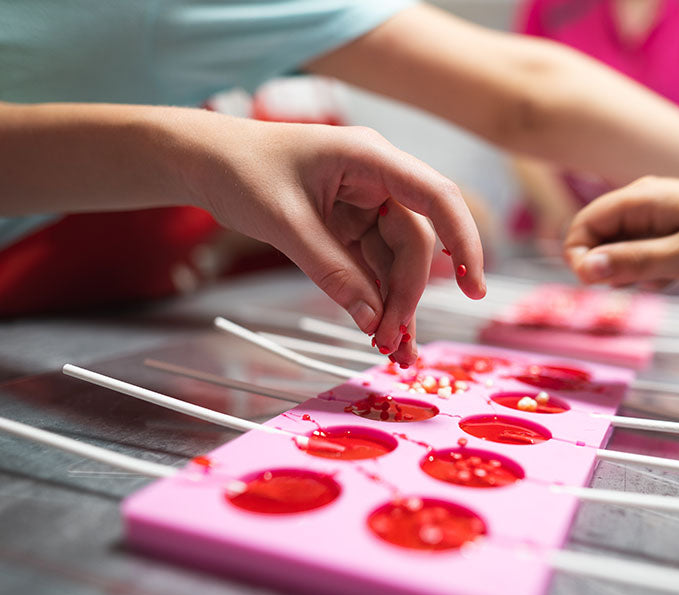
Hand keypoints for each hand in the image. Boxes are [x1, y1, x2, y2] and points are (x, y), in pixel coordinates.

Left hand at [184, 119, 485, 364]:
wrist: (205, 162)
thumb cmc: (241, 170)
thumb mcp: (285, 221)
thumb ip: (331, 270)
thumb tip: (371, 321)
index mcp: (369, 159)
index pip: (435, 198)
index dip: (463, 241)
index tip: (473, 287)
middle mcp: (377, 181)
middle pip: (413, 243)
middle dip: (405, 295)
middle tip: (389, 340)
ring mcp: (364, 207)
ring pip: (396, 263)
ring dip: (395, 306)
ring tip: (393, 351)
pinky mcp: (348, 230)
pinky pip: (372, 270)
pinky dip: (375, 301)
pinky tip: (382, 333)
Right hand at [564, 177, 678, 287]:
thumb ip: (633, 262)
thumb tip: (584, 269)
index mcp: (644, 198)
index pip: (586, 223)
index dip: (578, 255)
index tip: (591, 286)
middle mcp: (648, 206)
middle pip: (600, 239)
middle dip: (607, 268)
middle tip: (636, 286)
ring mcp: (662, 223)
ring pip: (623, 253)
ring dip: (631, 274)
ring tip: (664, 281)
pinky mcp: (677, 240)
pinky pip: (646, 260)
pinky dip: (652, 276)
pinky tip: (675, 282)